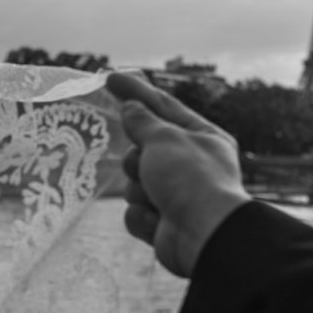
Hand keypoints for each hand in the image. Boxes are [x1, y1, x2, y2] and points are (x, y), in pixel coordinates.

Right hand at [108, 72, 250, 277]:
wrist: (203, 236)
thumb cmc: (191, 179)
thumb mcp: (165, 139)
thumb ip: (142, 121)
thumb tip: (131, 108)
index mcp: (202, 138)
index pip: (163, 106)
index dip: (135, 91)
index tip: (108, 77)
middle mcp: (190, 165)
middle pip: (142, 149)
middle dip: (137, 159)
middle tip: (146, 165)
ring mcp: (176, 195)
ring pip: (134, 183)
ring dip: (139, 190)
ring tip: (158, 198)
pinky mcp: (163, 222)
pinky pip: (135, 211)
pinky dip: (142, 215)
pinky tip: (158, 221)